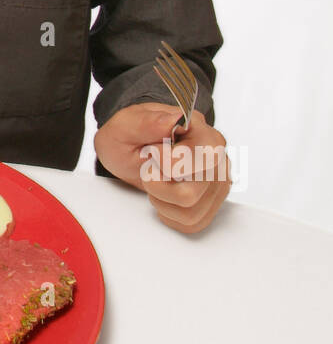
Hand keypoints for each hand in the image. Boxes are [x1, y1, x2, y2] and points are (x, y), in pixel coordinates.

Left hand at [94, 103, 230, 233]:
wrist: (135, 147)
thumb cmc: (132, 135)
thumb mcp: (125, 124)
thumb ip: (145, 122)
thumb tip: (171, 121)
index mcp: (200, 130)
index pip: (195, 160)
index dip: (164, 162)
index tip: (152, 150)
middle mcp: (217, 156)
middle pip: (190, 193)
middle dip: (158, 186)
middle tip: (150, 168)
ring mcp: (218, 180)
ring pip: (191, 212)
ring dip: (162, 200)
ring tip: (157, 180)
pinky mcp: (212, 201)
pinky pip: (192, 223)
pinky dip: (170, 213)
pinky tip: (164, 194)